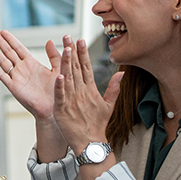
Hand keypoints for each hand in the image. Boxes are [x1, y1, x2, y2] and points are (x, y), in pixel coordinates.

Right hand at [0, 30, 61, 120]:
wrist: (54, 108)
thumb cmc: (58, 90)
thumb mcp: (59, 69)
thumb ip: (54, 56)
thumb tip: (50, 40)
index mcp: (32, 64)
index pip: (19, 48)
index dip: (11, 40)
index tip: (3, 32)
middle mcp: (22, 69)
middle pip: (8, 52)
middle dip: (0, 42)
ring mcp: (17, 77)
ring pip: (3, 62)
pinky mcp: (14, 87)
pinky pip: (3, 76)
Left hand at [53, 38, 121, 155]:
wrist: (91, 143)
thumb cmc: (97, 125)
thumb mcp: (109, 105)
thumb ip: (114, 88)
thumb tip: (122, 72)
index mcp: (91, 90)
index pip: (86, 67)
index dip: (82, 53)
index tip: (80, 40)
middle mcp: (82, 92)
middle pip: (76, 68)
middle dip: (72, 52)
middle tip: (68, 36)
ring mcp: (72, 100)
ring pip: (69, 78)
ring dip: (66, 63)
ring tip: (64, 48)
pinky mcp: (63, 109)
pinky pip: (61, 95)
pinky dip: (60, 85)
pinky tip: (58, 74)